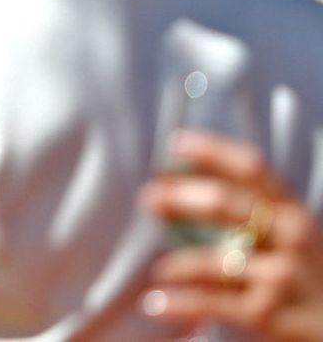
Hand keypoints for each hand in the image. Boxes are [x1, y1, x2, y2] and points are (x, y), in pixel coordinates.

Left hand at [138, 129, 322, 340]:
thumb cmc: (310, 277)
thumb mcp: (294, 237)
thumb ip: (254, 213)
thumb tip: (187, 190)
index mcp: (292, 212)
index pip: (252, 169)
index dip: (213, 151)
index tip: (175, 143)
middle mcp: (291, 237)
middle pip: (225, 205)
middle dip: (180, 198)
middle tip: (148, 198)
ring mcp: (281, 275)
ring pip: (214, 260)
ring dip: (179, 264)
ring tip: (158, 269)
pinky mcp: (268, 312)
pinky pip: (211, 302)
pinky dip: (178, 303)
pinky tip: (155, 303)